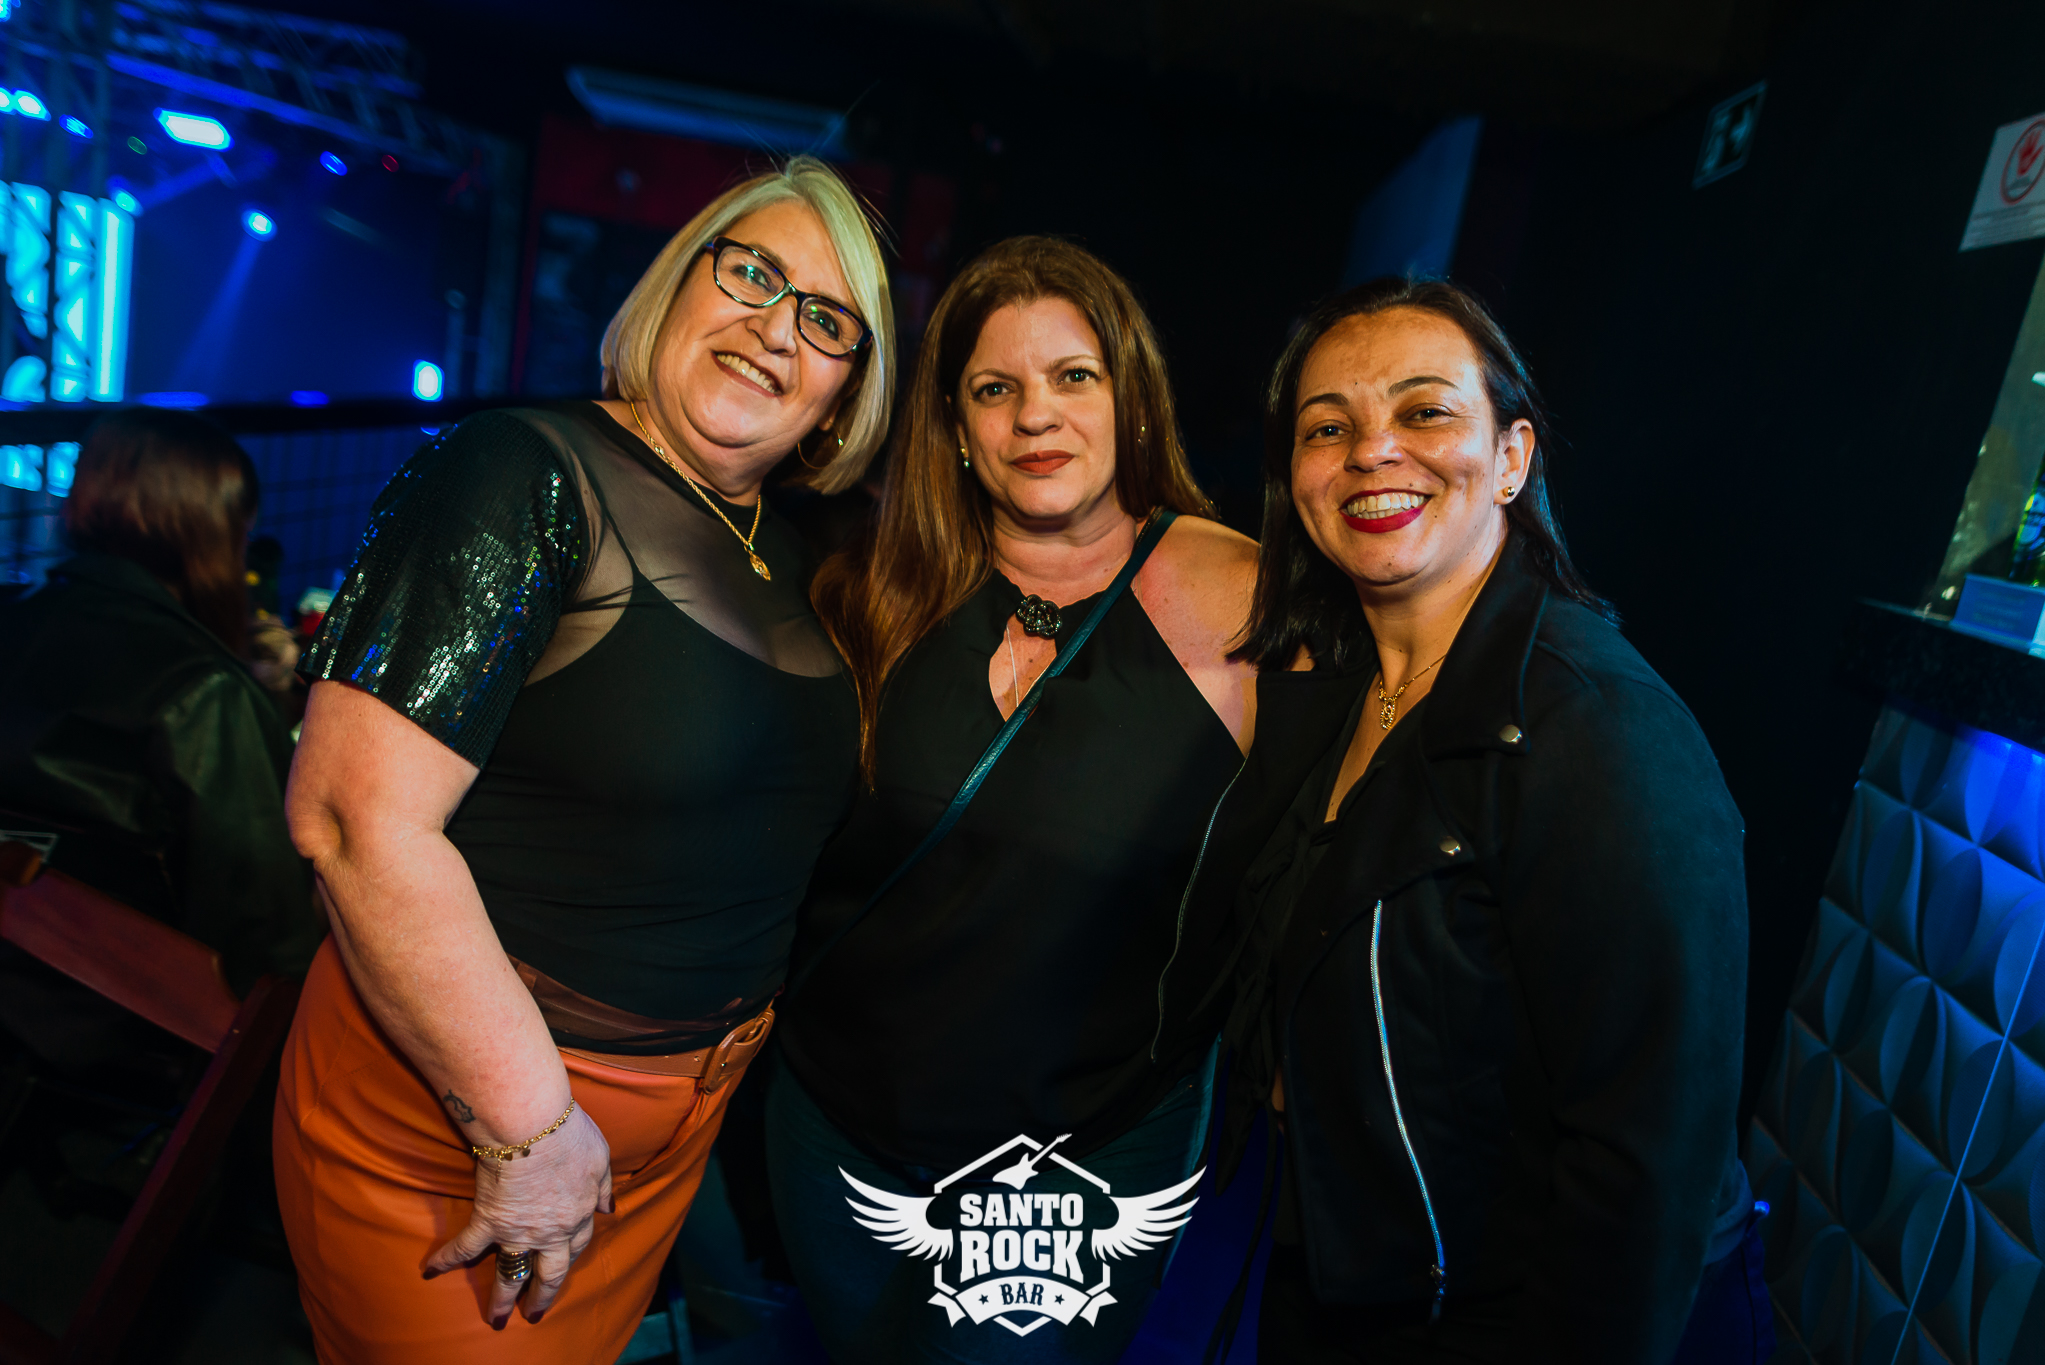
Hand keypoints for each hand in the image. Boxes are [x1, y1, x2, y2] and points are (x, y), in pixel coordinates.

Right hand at [424, 1105, 614, 1326]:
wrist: (533, 1128)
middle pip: (549, 1273)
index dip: (570, 1257)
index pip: (578, 1245)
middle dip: (542, 1296)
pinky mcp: (489, 1221)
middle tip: (534, 1313)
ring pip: (511, 1273)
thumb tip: (609, 1207)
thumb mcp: (600, 1159)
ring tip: (497, 1318)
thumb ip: (604, 1186)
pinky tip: (431, 1271)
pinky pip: (465, 1246)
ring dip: (502, 1298)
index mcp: (579, 1214)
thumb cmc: (570, 1136)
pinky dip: (446, 1259)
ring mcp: (519, 1230)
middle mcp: (551, 1231)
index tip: (564, 1267)